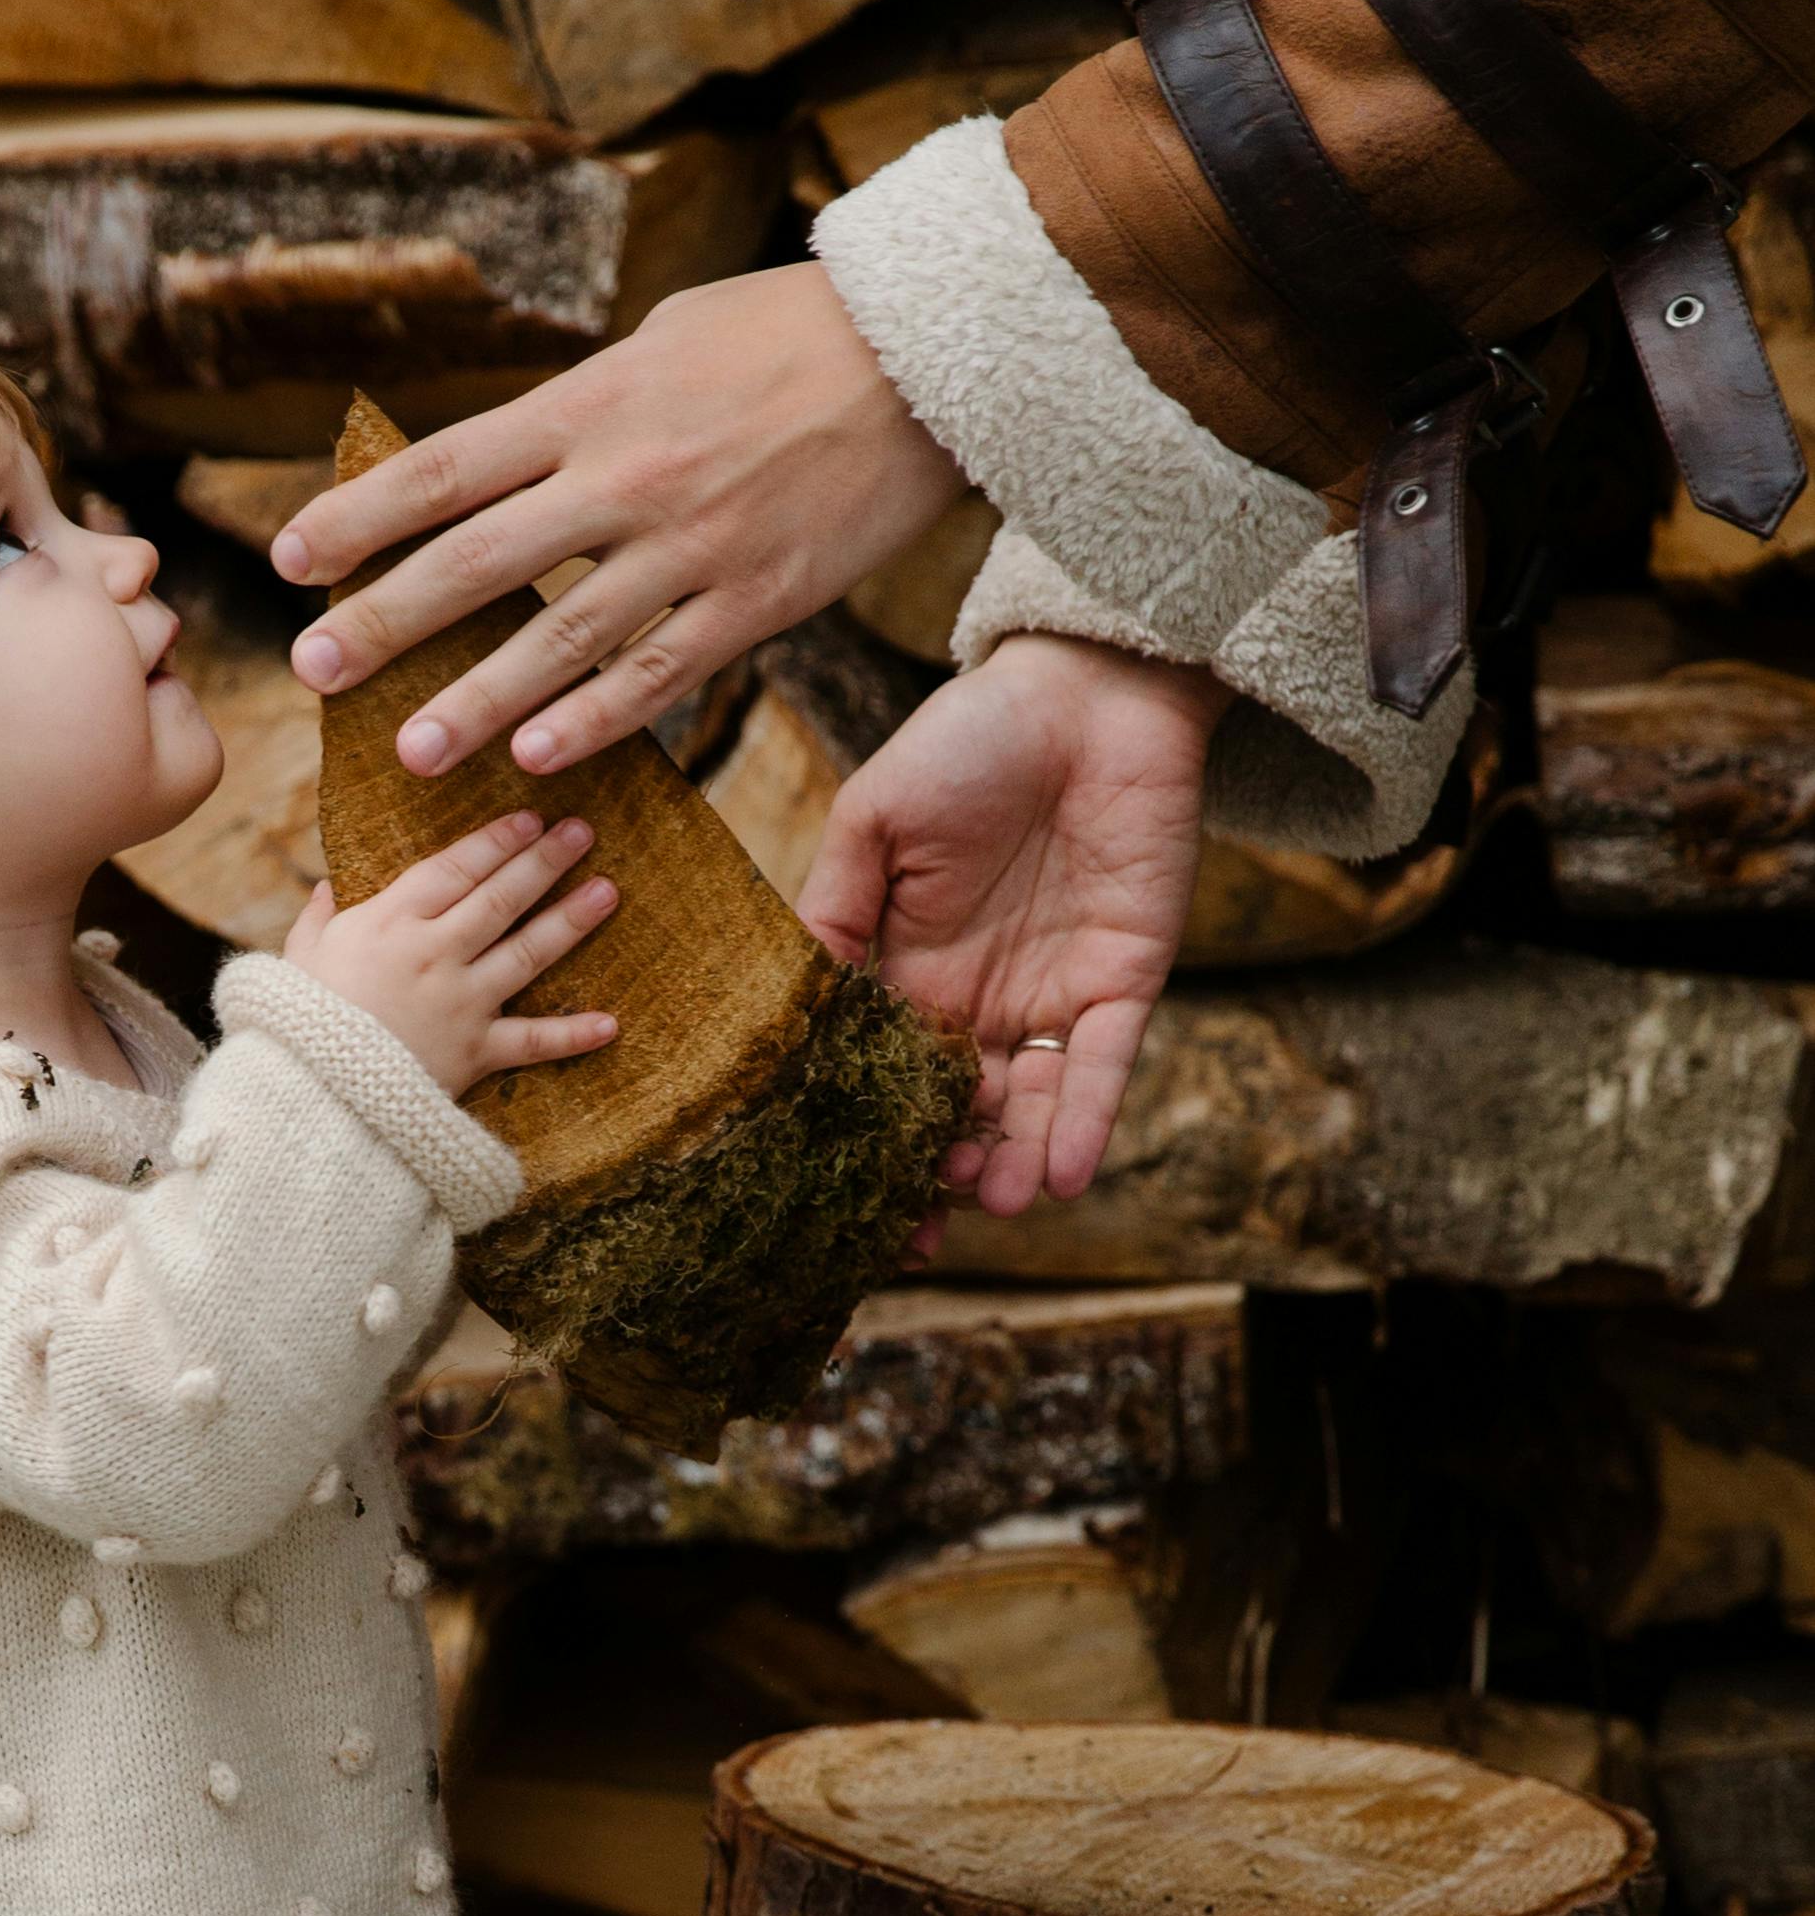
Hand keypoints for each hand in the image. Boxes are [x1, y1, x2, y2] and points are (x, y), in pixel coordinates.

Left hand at [270, 266, 963, 781]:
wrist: (927, 358)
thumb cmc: (786, 334)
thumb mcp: (663, 339)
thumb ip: (583, 406)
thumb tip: (510, 456)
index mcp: (591, 403)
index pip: (445, 468)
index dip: (358, 517)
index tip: (291, 559)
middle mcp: (627, 479)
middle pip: (476, 560)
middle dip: (384, 620)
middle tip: (312, 670)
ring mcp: (692, 548)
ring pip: (560, 640)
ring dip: (477, 701)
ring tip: (411, 751)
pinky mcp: (757, 602)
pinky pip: (658, 675)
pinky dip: (593, 721)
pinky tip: (535, 758)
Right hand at [285, 810, 617, 1099]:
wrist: (310, 1094)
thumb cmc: (298, 1020)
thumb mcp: (299, 956)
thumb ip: (319, 917)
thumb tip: (328, 888)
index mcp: (390, 921)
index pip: (455, 868)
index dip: (496, 840)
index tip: (530, 817)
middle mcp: (435, 952)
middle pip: (501, 897)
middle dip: (544, 861)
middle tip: (582, 832)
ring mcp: (461, 1002)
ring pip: (527, 952)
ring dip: (571, 919)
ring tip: (607, 891)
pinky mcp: (475, 1052)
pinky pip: (532, 1042)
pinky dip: (572, 1035)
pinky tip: (611, 1024)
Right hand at [798, 635, 1223, 1209]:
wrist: (1089, 687)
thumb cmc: (968, 738)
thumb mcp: (871, 821)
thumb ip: (832, 912)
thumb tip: (790, 1007)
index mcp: (910, 967)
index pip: (884, 1072)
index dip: (868, 1133)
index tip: (844, 1196)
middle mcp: (980, 998)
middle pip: (956, 1110)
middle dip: (941, 1170)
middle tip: (921, 1228)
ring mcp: (1054, 994)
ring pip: (1032, 1105)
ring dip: (1015, 1162)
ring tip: (994, 1203)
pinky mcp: (1125, 980)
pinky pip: (1104, 1067)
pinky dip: (1086, 1123)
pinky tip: (1063, 1176)